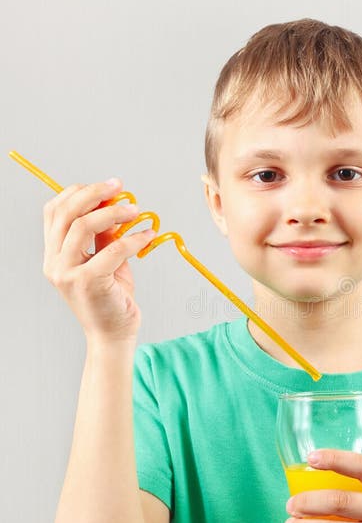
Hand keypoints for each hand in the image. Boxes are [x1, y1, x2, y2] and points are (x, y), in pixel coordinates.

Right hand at [43, 179, 154, 342]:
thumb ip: (103, 235)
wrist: (113, 335)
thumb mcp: (105, 260)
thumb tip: (114, 204)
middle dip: (94, 193)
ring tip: (135, 211)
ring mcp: (68, 273)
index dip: (79, 193)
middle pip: (66, 213)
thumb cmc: (110, 298)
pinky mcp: (88, 282)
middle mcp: (54, 263)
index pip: (55, 212)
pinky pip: (114, 248)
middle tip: (120, 188)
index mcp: (54, 255)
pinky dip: (134, 238)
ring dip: (114, 212)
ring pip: (84, 226)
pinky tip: (147, 235)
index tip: (106, 187)